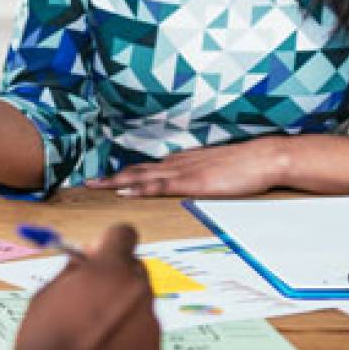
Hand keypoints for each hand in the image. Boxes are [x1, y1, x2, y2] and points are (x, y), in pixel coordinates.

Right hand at [14, 224, 159, 349]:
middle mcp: (137, 292)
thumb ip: (72, 271)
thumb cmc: (49, 346)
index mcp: (109, 272)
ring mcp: (150, 322)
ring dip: (121, 306)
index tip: (99, 252)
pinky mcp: (155, 347)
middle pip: (134, 268)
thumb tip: (84, 260)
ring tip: (95, 328)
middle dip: (116, 276)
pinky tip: (106, 344)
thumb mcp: (46, 297)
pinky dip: (128, 331)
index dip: (109, 242)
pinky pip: (143, 328)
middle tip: (93, 294)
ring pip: (139, 300)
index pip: (123, 234)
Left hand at [85, 137, 288, 197]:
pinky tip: (125, 192)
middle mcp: (176, 164)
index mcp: (180, 162)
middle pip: (135, 170)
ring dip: (116, 181)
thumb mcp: (212, 171)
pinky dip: (140, 188)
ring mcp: (183, 172)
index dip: (121, 174)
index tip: (101, 179)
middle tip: (86, 182)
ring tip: (94, 185)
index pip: (143, 169)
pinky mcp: (193, 182)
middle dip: (110, 177)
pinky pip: (161, 185)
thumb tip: (181, 185)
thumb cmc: (242, 166)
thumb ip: (195, 176)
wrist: (262, 158)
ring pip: (142, 176)